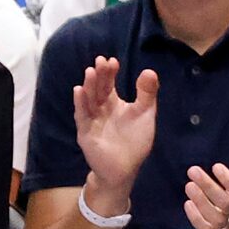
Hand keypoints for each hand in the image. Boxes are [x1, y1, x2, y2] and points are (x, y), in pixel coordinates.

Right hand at [72, 57, 158, 203]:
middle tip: (101, 61)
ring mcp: (91, 119)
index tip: (112, 60)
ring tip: (90, 71)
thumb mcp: (145, 114)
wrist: (124, 168)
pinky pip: (82, 115)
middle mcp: (99, 108)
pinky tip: (79, 90)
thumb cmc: (135, 141)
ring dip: (88, 86)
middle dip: (99, 75)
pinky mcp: (85, 132)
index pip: (108, 84)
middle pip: (97, 89)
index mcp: (112, 103)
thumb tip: (149, 71)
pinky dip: (80, 103)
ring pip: (88, 99)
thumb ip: (147, 94)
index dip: (109, 73)